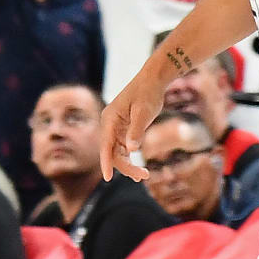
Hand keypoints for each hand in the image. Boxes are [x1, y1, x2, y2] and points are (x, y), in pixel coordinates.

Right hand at [100, 64, 167, 182]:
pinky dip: (131, 159)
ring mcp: (115, 127)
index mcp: (110, 118)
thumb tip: (131, 150)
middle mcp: (109, 124)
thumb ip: (137, 130)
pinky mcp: (123, 128)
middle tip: (144, 176)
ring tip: (144, 176)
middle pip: (112, 152)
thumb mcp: (144, 112)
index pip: (105, 145)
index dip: (106, 163)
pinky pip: (123, 148)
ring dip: (129, 165)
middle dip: (126, 167)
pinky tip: (140, 170)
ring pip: (118, 152)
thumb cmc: (148, 93)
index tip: (107, 178)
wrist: (153, 79)